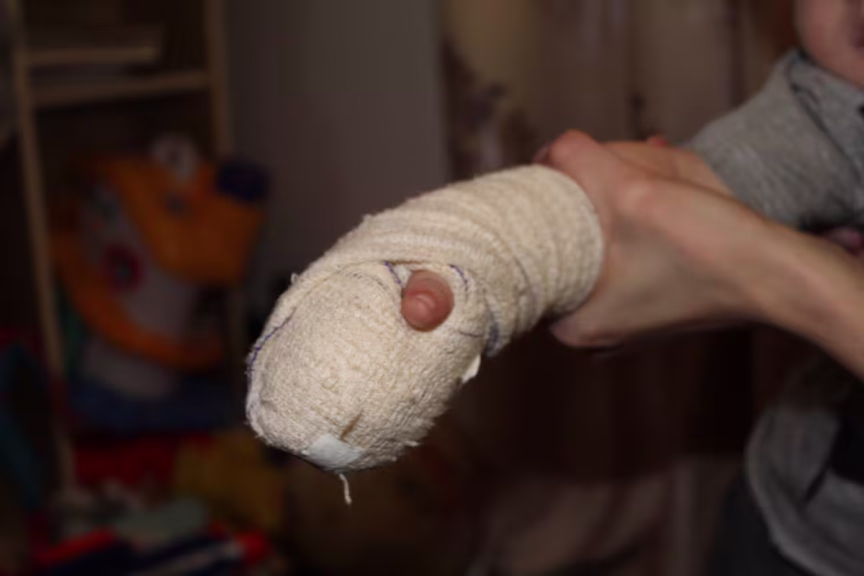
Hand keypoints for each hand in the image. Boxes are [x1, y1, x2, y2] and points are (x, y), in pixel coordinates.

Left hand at [538, 131, 782, 347]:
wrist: (779, 274)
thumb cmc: (705, 247)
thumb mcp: (631, 192)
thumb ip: (576, 160)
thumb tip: (548, 148)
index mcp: (571, 326)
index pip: (530, 254)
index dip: (542, 208)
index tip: (558, 179)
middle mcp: (593, 333)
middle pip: (565, 247)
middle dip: (589, 200)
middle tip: (615, 173)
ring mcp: (624, 321)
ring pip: (598, 245)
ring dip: (619, 204)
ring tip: (650, 180)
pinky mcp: (652, 305)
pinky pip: (627, 252)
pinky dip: (639, 220)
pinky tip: (663, 190)